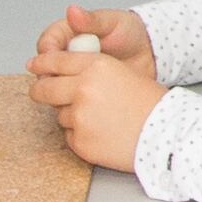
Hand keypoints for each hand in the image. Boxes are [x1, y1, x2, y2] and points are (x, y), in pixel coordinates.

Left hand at [26, 14, 163, 167]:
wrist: (166, 134)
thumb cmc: (150, 104)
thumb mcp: (123, 73)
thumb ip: (92, 70)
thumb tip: (63, 73)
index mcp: (96, 66)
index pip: (56, 61)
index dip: (42, 63)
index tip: (34, 65)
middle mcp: (83, 88)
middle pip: (45, 88)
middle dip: (40, 90)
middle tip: (41, 93)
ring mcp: (79, 116)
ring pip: (59, 114)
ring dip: (72, 116)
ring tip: (100, 120)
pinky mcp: (79, 141)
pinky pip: (69, 136)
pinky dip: (81, 135)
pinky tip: (102, 134)